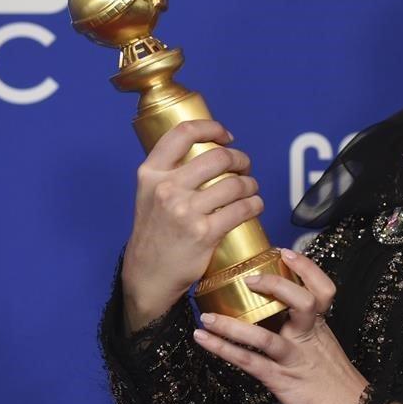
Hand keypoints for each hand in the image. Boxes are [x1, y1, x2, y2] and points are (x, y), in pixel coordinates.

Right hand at [122, 120, 262, 333]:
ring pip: (235, 183)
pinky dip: (255, 204)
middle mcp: (166, 188)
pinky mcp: (204, 232)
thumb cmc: (154, 233)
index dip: (211, 128)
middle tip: (244, 167)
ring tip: (251, 189)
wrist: (147, 275)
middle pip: (218, 156)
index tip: (226, 136)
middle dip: (240, 159)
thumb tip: (208, 150)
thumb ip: (170, 172)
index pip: (183, 133)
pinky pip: (242, 209)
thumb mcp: (149, 195)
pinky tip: (254, 206)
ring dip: (251, 184)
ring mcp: (185, 211)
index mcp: (151, 173)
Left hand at [193, 247, 369, 403]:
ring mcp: (294, 358)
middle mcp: (308, 338)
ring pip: (265, 335)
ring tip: (206, 315)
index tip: (285, 252)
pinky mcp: (281, 380)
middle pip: (302, 302)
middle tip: (250, 276)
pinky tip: (204, 340)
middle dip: (276, 285)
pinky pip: (249, 362)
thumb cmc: (337, 384)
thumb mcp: (326, 350)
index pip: (321, 290)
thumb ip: (306, 331)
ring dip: (232, 324)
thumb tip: (281, 314)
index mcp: (321, 328)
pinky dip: (223, 349)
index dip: (306, 268)